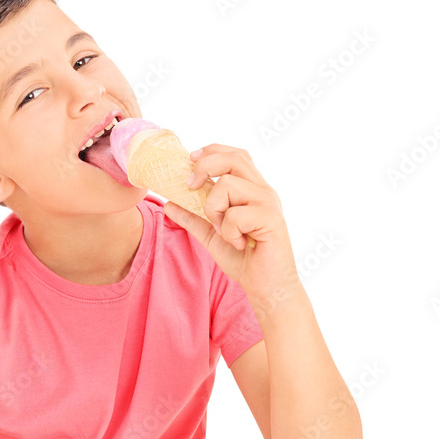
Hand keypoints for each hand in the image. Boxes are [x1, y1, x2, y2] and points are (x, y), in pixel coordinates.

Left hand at [162, 143, 298, 303]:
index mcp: (251, 189)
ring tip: (224, 231)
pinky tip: (239, 244)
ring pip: (227, 185)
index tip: (190, 160)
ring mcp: (268, 203)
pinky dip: (228, 231)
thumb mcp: (210, 235)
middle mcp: (262, 191)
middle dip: (205, 167)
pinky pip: (235, 214)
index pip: (235, 154)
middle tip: (190, 187)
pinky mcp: (271, 219)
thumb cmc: (243, 259)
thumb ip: (192, 217)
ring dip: (214, 209)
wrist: (266, 287)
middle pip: (234, 157)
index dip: (211, 151)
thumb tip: (168, 203)